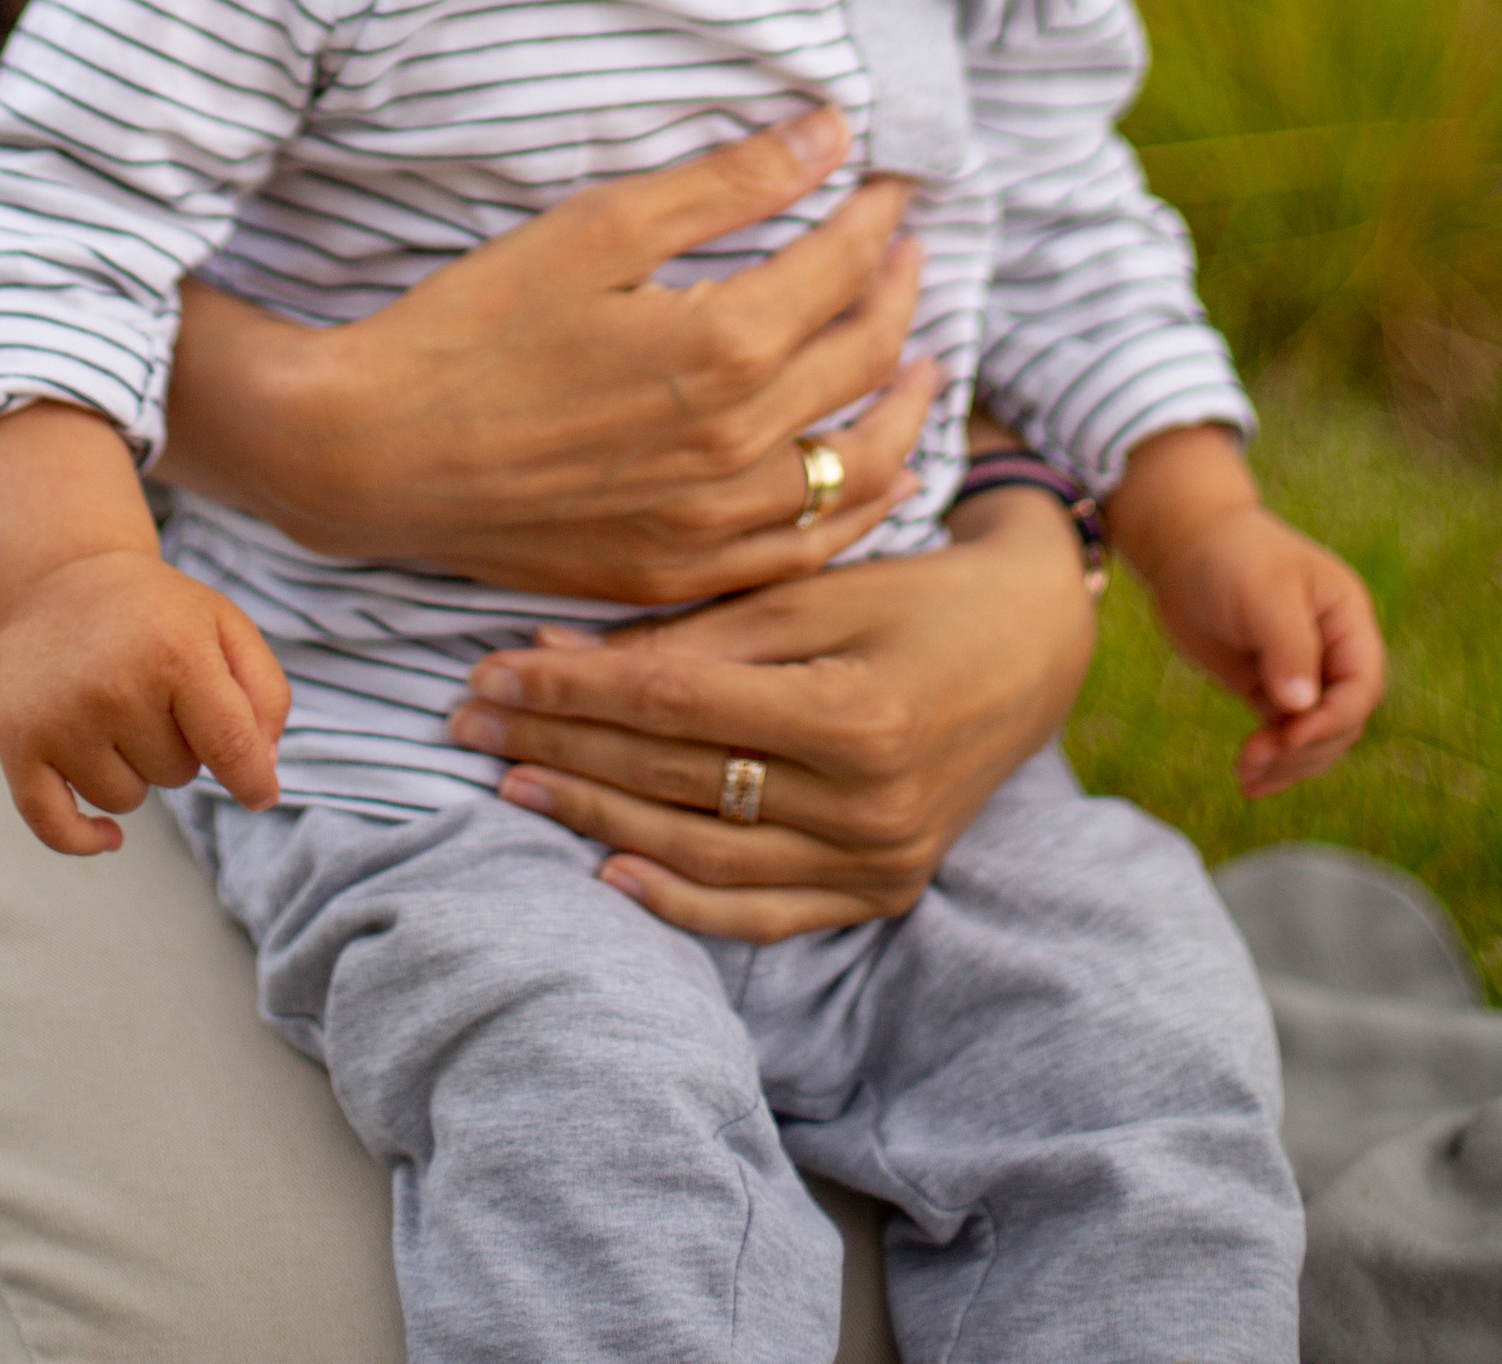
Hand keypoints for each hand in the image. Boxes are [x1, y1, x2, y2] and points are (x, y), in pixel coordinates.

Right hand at [0, 399, 290, 850]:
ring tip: (119, 714)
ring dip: (133, 772)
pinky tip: (108, 836)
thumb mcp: (226, 626)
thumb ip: (265, 694)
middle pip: (178, 775)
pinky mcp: (19, 742)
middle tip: (155, 694)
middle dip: (179, 747)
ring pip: (126, 800)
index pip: (230, 747)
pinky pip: (54, 828)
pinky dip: (84, 840)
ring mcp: (62, 719)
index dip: (253, 781)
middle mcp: (115, 688)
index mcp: (176, 654)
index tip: (261, 796)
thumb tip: (262, 777)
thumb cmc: (158, 614)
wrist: (63, 580)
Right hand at [163, 109, 938, 603]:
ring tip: (924, 362)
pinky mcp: (676, 573)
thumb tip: (830, 133)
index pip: (844, 269)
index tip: (892, 184)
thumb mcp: (595, 226)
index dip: (878, 217)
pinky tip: (863, 473)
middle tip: (907, 250)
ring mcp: (711, 524)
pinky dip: (858, 507)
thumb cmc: (471, 324)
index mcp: (723, 348)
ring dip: (905, 405)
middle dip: (900, 292)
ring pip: (860, 470)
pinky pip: (808, 552)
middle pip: (865, 360)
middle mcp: (737, 446)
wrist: (369, 453)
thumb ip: (726, 182)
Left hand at [445, 486, 1100, 939]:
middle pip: (678, 782)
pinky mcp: (882, 890)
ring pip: (705, 856)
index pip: (675, 708)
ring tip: (514, 787)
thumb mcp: (814, 589)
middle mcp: (869, 801)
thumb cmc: (915, 592)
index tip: (486, 673)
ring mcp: (878, 859)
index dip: (571, 693)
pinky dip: (681, 901)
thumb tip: (553, 657)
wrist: (1033, 645)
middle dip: (562, 751)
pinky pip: (764, 913)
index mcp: (855, 711)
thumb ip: (693, 634)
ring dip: (597, 822)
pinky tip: (607, 872)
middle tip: (468, 728)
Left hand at [1142, 504, 1385, 795]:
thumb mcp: (1264, 592)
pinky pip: (1285, 737)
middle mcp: (1334, 650)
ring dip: (1287, 764)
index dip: (1333, 719)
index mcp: (1347, 619)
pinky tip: (1249, 781)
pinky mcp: (1271, 688)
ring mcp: (1304, 673)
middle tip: (1257, 758)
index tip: (1290, 737)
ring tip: (1247, 775)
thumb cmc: (1229, 554)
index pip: (1362, 685)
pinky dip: (1272, 761)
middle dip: (1305, 748)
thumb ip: (1288, 646)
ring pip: (1315, 738)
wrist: (1182, 544)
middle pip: (1342, 721)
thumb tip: (1301, 706)